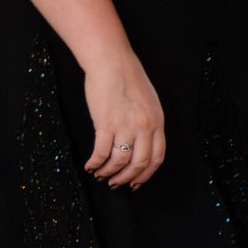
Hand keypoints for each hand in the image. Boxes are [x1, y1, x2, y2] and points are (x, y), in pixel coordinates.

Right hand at [84, 51, 165, 188]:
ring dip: (109, 172)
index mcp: (157, 122)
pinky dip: (95, 163)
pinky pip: (102, 152)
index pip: (157, 157)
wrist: (112, 64)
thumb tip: (143, 142)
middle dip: (127, 178)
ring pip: (120, 161)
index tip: (137, 182)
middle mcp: (144, 127)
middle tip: (116, 184)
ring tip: (101, 175)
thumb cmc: (128, 79)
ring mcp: (125, 126)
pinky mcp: (106, 124)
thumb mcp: (149, 102)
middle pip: (139, 163)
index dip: (146, 174)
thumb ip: (149, 122)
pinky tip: (90, 166)